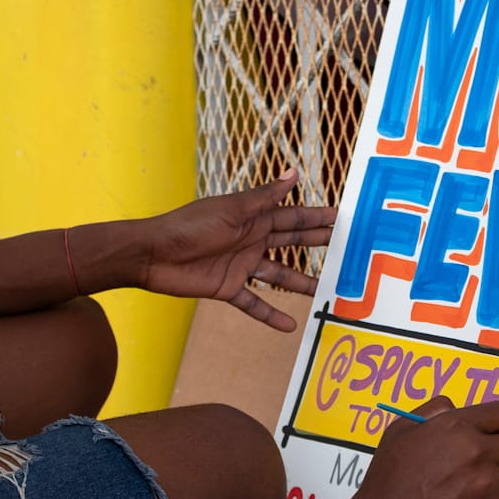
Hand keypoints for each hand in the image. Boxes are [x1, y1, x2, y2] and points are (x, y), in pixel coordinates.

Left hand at [139, 169, 335, 330]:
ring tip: (326, 291)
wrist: (152, 254)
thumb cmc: (189, 226)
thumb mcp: (232, 210)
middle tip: (346, 249)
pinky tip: (290, 325)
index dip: (317, 218)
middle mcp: (251, 240)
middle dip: (317, 244)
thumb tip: (294, 173)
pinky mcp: (227, 287)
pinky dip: (270, 314)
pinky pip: (254, 303)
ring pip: (278, 275)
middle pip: (291, 243)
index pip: (292, 217)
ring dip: (301, 283)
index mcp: (252, 218)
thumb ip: (265, 197)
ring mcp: (240, 265)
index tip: (343, 217)